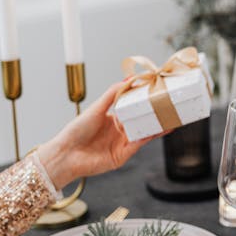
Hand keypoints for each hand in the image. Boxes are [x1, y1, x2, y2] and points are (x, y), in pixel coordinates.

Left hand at [38, 83, 158, 189]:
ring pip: (144, 133)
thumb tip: (128, 79)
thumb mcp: (97, 108)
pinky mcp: (123, 155)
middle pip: (141, 121)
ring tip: (170, 118)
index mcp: (113, 120)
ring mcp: (122, 144)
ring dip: (157, 126)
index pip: (133, 109)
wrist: (65, 154)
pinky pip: (139, 144)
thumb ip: (113, 94)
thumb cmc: (76, 131)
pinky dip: (149, 136)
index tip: (156, 94)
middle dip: (155, 115)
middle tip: (169, 105)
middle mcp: (119, 132)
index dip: (144, 103)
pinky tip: (159, 129)